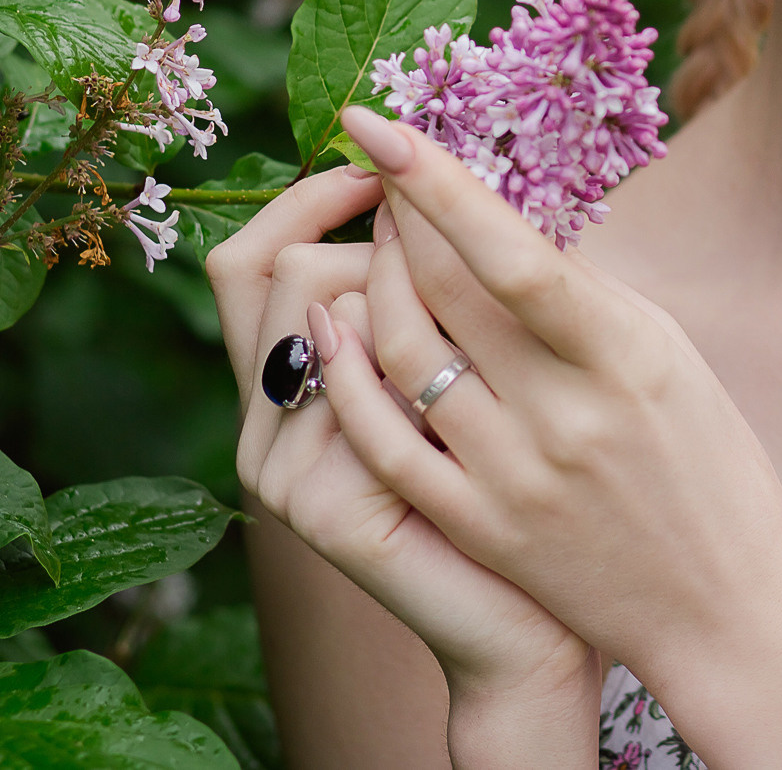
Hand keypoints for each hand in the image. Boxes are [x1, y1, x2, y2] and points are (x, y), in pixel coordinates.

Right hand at [208, 169, 594, 732]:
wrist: (531, 622)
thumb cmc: (511, 482)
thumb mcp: (457, 375)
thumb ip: (425, 301)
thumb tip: (429, 188)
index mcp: (289, 380)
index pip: (250, 257)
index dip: (309, 196)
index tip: (385, 159)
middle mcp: (264, 422)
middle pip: (283, 270)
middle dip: (378, 242)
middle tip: (449, 248)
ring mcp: (284, 472)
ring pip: (330, 318)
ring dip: (415, 301)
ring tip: (488, 341)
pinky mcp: (329, 512)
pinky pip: (363, 397)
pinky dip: (426, 369)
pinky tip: (485, 388)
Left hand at [320, 110, 781, 706]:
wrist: (724, 603)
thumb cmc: (707, 457)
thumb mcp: (667, 352)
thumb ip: (580, 291)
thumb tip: (494, 219)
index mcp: (625, 354)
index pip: (510, 252)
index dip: (436, 181)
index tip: (378, 121)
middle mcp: (564, 414)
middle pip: (443, 291)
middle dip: (399, 214)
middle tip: (383, 166)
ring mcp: (514, 476)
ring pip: (402, 355)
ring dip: (372, 281)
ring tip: (376, 239)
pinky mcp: (480, 525)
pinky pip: (384, 439)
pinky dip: (348, 372)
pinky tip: (331, 325)